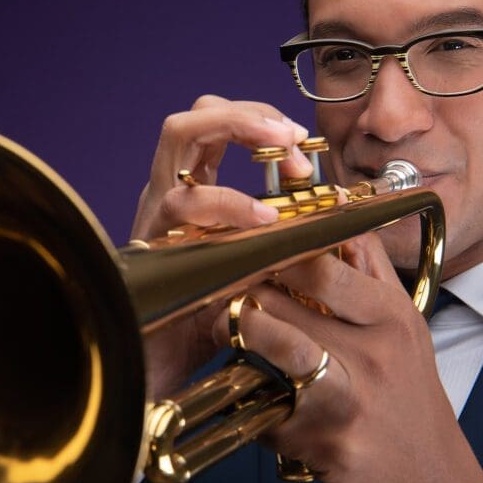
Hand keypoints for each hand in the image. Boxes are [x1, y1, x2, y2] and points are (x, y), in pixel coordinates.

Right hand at [134, 94, 311, 398]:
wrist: (156, 371)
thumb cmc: (202, 322)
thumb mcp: (250, 268)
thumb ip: (277, 239)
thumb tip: (331, 217)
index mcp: (189, 191)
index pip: (215, 126)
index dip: (259, 121)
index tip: (301, 148)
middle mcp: (167, 191)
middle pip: (195, 115)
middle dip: (250, 111)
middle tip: (293, 136)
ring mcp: (155, 210)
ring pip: (180, 134)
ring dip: (240, 130)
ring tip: (285, 151)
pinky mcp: (151, 240)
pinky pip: (184, 202)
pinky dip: (230, 201)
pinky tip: (266, 220)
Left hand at [213, 233, 482, 482]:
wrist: (429, 476)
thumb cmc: (406, 390)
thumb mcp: (402, 321)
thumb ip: (366, 264)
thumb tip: (333, 203)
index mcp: (391, 315)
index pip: (322, 262)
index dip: (272, 250)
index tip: (245, 247)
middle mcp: (375, 351)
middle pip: (291, 300)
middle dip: (244, 288)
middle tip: (215, 284)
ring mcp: (350, 397)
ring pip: (280, 345)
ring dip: (241, 330)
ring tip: (220, 324)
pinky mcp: (324, 439)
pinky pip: (268, 408)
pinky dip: (248, 399)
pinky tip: (243, 392)